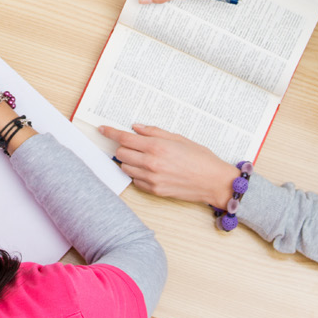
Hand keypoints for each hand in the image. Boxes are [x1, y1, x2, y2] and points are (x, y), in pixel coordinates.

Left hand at [100, 124, 238, 206]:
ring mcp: (152, 179)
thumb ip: (154, 132)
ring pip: (125, 168)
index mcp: (157, 147)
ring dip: (130, 161)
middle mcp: (151, 163)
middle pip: (120, 154)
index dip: (110, 132)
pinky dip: (138, 174)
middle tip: (134, 145)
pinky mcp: (154, 191)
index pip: (124, 138)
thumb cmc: (201, 158)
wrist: (215, 182)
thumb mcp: (179, 138)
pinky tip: (151, 170)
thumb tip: (136, 127)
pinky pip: (135, 181)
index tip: (102, 129)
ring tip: (145, 158)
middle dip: (123, 147)